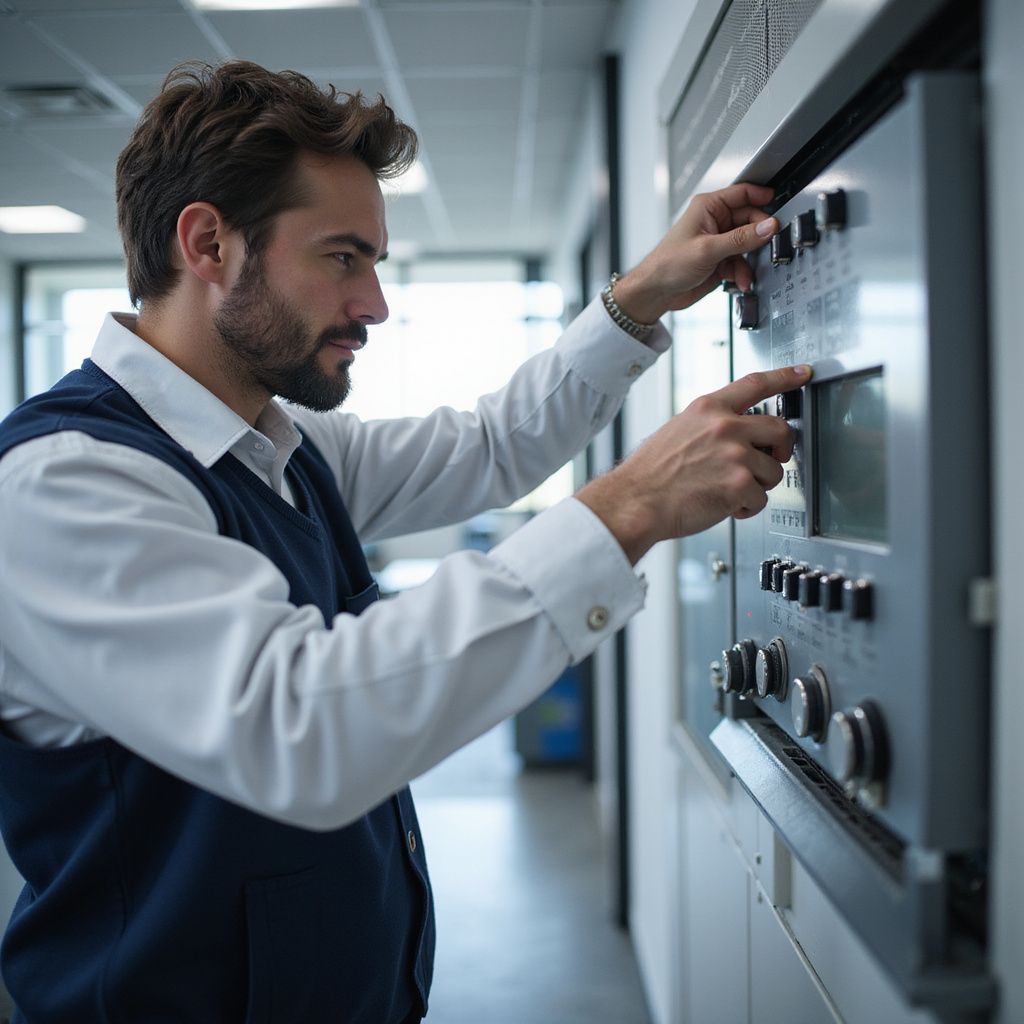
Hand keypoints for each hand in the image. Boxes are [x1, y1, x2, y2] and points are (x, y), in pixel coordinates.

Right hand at [576, 365, 809, 563]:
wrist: (636, 501)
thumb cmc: (651, 473)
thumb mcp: (678, 430)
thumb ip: (711, 426)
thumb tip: (739, 436)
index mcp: (708, 408)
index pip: (755, 384)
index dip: (784, 377)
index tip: (802, 373)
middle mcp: (725, 427)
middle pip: (780, 429)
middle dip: (781, 449)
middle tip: (772, 460)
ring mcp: (735, 455)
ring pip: (773, 471)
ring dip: (756, 486)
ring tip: (729, 491)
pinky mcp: (739, 484)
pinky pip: (761, 500)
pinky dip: (746, 509)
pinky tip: (725, 506)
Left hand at [612, 183, 777, 323]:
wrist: (656, 292)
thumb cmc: (667, 264)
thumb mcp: (708, 249)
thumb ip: (741, 239)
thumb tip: (767, 227)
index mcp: (708, 207)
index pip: (743, 193)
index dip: (762, 197)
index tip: (778, 203)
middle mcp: (714, 221)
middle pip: (750, 221)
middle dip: (759, 236)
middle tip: (767, 245)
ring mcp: (718, 242)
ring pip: (748, 244)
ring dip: (750, 259)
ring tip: (747, 271)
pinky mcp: (719, 260)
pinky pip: (740, 262)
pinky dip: (742, 272)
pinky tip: (739, 280)